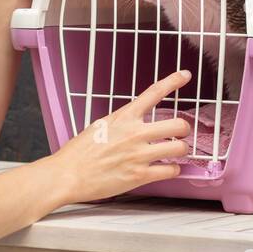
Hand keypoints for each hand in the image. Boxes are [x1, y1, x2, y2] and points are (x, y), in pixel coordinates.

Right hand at [53, 69, 193, 203]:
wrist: (68, 174)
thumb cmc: (79, 152)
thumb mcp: (101, 125)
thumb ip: (122, 121)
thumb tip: (135, 120)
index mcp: (124, 116)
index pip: (154, 92)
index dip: (173, 81)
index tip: (184, 75)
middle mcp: (135, 133)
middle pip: (179, 124)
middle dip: (184, 129)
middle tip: (181, 133)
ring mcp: (139, 155)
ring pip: (180, 148)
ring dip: (181, 150)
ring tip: (175, 152)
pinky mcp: (139, 176)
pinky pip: (171, 171)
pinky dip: (173, 170)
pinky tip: (167, 169)